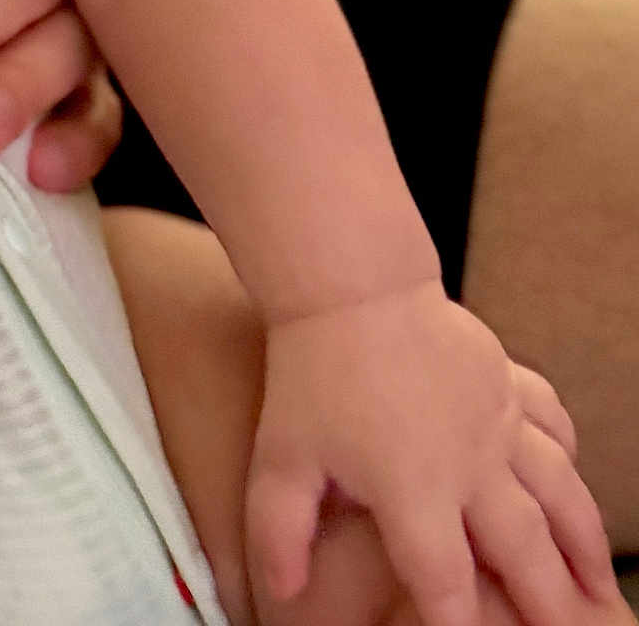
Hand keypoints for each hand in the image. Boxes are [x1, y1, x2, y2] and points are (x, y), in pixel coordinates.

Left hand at [246, 282, 619, 625]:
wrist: (351, 284)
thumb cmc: (311, 372)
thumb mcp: (281, 457)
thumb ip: (278, 532)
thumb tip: (284, 593)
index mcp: (414, 490)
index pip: (445, 580)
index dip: (459, 623)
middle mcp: (470, 463)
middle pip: (523, 549)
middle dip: (548, 602)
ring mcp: (496, 419)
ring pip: (558, 490)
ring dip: (581, 540)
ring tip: (598, 583)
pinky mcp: (505, 380)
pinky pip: (551, 421)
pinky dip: (567, 451)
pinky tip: (572, 472)